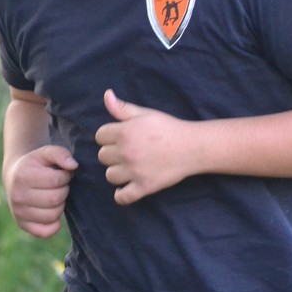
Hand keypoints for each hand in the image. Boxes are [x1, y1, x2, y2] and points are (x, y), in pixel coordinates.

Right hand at [3, 146, 77, 237]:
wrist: (15, 177)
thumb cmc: (36, 164)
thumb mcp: (46, 152)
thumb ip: (61, 154)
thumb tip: (73, 166)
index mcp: (23, 176)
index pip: (56, 180)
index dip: (65, 176)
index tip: (62, 174)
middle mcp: (18, 196)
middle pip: (55, 199)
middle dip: (64, 191)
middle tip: (60, 186)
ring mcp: (19, 213)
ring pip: (53, 215)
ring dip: (60, 205)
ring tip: (55, 196)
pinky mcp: (22, 225)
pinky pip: (45, 232)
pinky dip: (54, 225)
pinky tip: (53, 212)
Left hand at [95, 89, 193, 204]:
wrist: (192, 147)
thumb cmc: (168, 128)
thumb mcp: (145, 113)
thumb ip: (123, 108)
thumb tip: (106, 95)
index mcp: (125, 132)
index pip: (100, 136)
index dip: (109, 136)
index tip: (120, 137)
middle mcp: (126, 152)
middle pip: (102, 156)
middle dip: (112, 153)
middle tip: (128, 151)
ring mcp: (134, 171)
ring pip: (109, 176)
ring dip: (117, 172)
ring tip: (129, 167)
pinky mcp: (144, 187)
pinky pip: (122, 197)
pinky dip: (121, 194)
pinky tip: (126, 187)